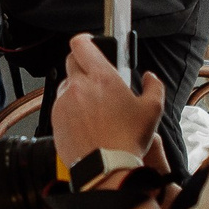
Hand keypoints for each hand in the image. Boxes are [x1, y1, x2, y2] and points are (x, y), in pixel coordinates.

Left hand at [51, 34, 164, 165]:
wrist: (106, 168)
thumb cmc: (127, 140)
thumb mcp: (152, 110)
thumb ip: (154, 86)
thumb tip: (150, 77)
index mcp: (101, 77)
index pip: (81, 44)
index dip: (85, 40)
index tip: (90, 44)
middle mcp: (78, 86)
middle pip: (72, 61)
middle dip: (83, 66)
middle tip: (97, 80)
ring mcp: (64, 103)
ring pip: (67, 85)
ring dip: (77, 90)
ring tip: (94, 109)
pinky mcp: (55, 119)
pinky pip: (61, 106)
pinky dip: (70, 109)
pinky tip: (86, 123)